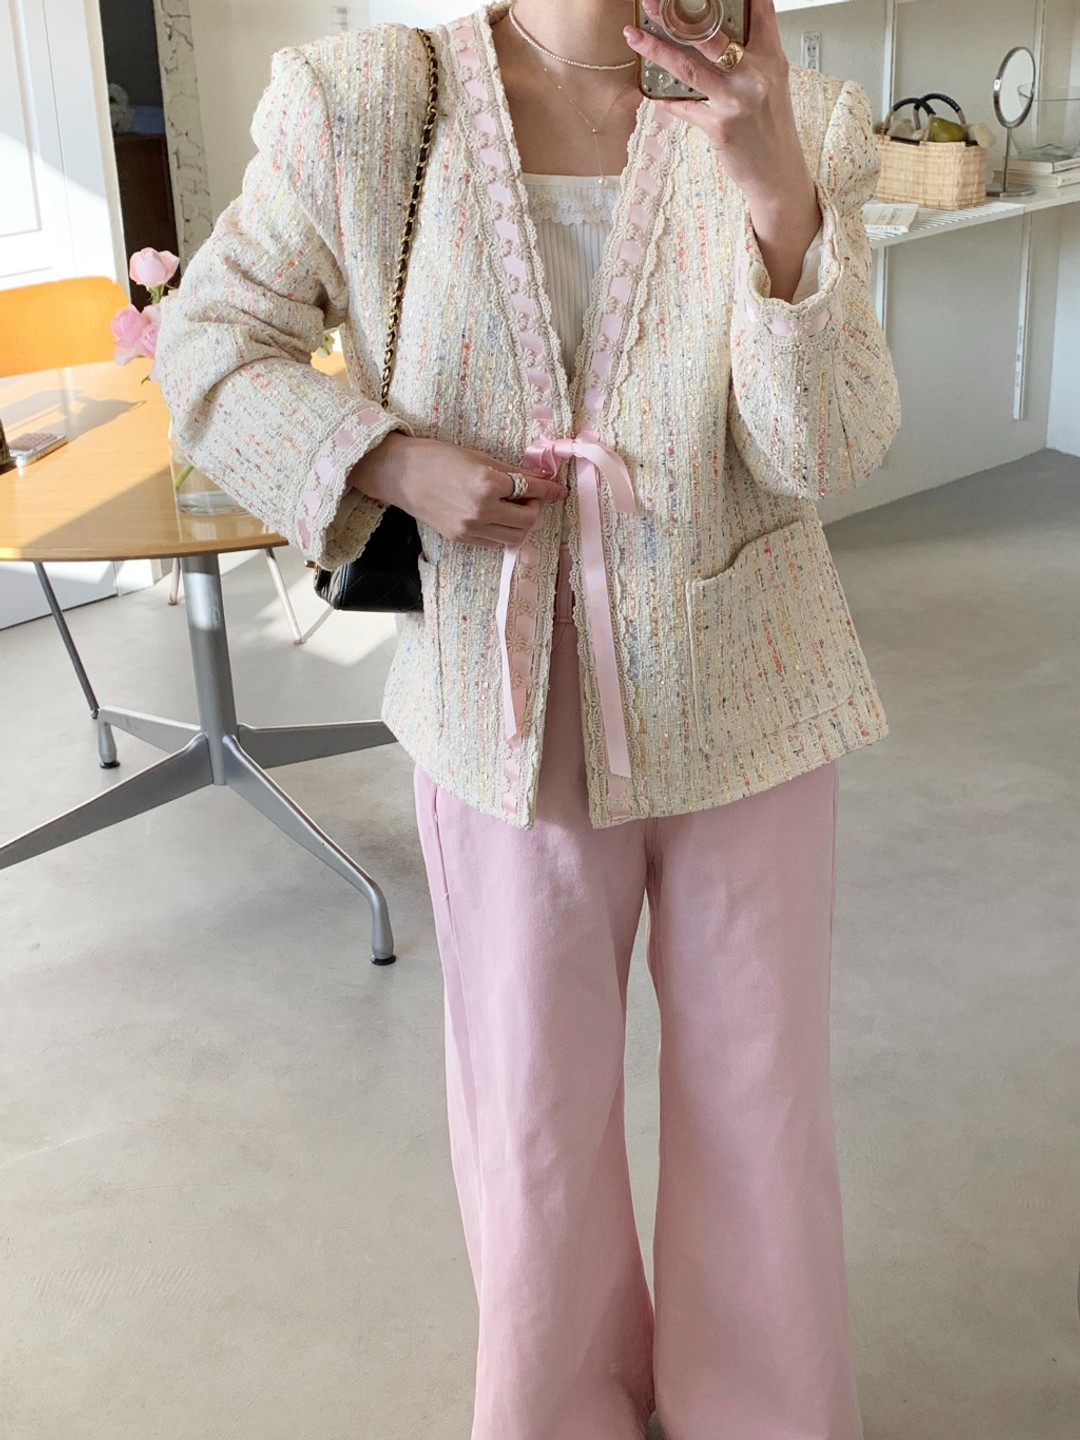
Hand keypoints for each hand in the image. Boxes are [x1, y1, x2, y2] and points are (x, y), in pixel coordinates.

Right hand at [348, 433, 567, 550]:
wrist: (400, 474)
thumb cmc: (437, 457)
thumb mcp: (478, 457)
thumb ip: (509, 471)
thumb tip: (535, 478)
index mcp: (488, 484)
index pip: (530, 490)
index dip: (549, 490)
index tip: (559, 490)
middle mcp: (482, 510)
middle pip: (528, 520)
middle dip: (535, 508)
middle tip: (530, 497)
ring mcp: (471, 528)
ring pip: (515, 537)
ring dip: (522, 524)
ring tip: (514, 509)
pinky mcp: (461, 539)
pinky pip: (494, 542)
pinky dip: (503, 532)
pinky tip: (497, 518)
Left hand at [624, 0, 811, 210]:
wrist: (778, 175)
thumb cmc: (771, 129)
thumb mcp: (771, 83)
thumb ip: (752, 56)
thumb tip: (719, 37)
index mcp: (770, 57)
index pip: (758, 9)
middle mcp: (755, 74)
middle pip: (711, 33)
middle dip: (677, 14)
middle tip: (653, 1)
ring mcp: (736, 100)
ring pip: (688, 67)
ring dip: (656, 50)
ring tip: (635, 36)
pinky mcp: (720, 127)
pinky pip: (684, 107)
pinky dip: (666, 99)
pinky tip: (651, 91)